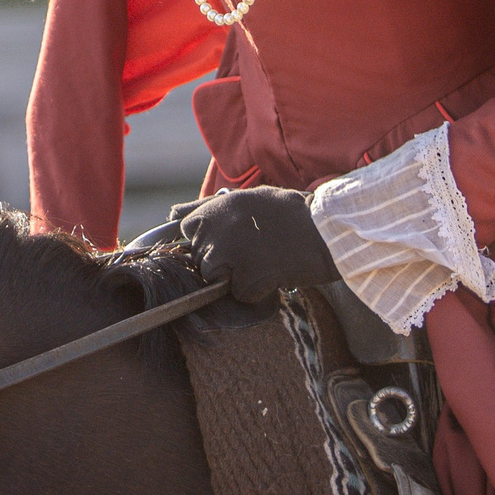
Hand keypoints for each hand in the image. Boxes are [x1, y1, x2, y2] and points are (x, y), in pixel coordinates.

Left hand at [180, 186, 339, 303]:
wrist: (323, 228)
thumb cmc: (286, 212)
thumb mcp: (243, 199)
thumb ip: (204, 209)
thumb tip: (171, 215)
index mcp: (212, 210)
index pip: (188, 232)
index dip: (209, 239)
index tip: (231, 238)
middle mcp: (214, 231)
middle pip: (202, 259)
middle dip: (223, 260)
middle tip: (255, 248)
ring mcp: (227, 257)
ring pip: (216, 279)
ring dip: (237, 277)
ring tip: (264, 260)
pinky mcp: (244, 280)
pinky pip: (241, 295)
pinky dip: (257, 291)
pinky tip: (274, 272)